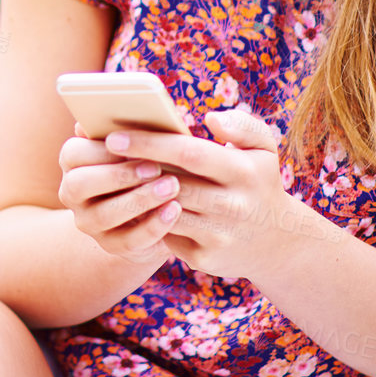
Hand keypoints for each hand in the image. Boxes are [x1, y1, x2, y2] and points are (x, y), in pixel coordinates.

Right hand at [57, 121, 184, 266]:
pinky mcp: (112, 246)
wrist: (147, 210)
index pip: (74, 153)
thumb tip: (105, 114)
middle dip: (119, 175)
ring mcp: (90, 223)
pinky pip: (129, 240)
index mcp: (73, 162)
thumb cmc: (142, 164)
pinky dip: (154, 225)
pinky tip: (175, 210)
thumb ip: (126, 129)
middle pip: (81, 185)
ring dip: (140, 199)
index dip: (102, 149)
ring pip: (105, 214)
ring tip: (172, 186)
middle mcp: (73, 194)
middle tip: (155, 166)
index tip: (132, 144)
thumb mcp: (134, 146)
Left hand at [102, 109, 301, 281]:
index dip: (149, 143)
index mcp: (243, 171)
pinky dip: (145, 219)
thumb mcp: (264, 148)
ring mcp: (219, 235)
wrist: (276, 242)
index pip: (189, 153)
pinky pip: (166, 236)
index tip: (114, 136)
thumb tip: (211, 118)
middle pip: (171, 184)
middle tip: (99, 157)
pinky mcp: (205, 258)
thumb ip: (243, 125)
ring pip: (164, 212)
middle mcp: (234, 206)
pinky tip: (125, 203)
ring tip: (107, 177)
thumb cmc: (258, 181)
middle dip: (132, 170)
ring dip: (135, 196)